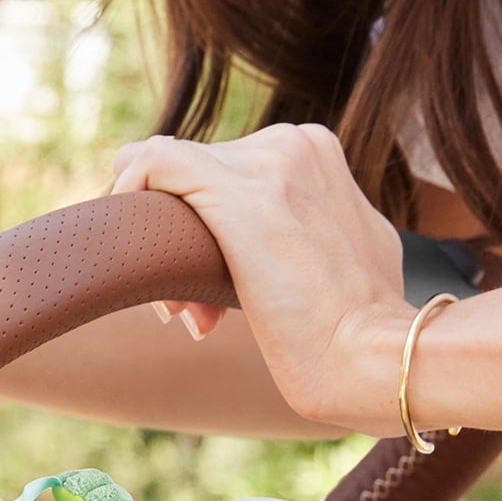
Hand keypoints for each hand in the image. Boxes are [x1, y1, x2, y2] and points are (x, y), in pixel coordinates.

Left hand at [110, 125, 409, 433]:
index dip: (202, 228)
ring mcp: (267, 162)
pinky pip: (150, 162)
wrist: (372, 356)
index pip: (222, 167)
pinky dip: (129, 202)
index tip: (209, 299)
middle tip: (189, 312)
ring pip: (165, 174)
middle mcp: (292, 144)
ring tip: (185, 313)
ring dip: (160, 246)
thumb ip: (313, 225)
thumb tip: (291, 240)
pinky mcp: (238, 192)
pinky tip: (135, 262)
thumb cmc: (358, 329)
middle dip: (180, 242)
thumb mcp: (344, 255)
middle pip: (191, 175)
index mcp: (316, 153)